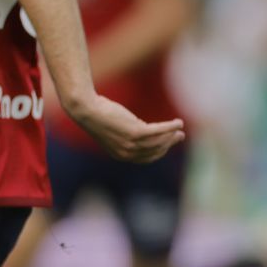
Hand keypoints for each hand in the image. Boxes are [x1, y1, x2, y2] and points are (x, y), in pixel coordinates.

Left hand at [68, 94, 183, 162]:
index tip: (168, 143)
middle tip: (179, 136)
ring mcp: (131, 144)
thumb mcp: (114, 130)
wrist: (86, 109)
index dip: (160, 151)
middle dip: (169, 144)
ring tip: (180, 129)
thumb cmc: (98, 116)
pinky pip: (159, 131)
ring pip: (159, 142)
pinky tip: (178, 122)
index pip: (146, 157)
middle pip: (155, 150)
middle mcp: (127, 153)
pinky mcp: (135, 132)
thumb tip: (144, 130)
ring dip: (172, 135)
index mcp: (121, 155)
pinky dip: (170, 127)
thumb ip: (128, 135)